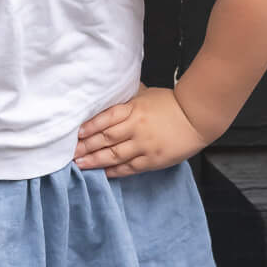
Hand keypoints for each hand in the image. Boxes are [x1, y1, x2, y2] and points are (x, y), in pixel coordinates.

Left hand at [74, 83, 206, 174]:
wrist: (197, 117)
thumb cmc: (171, 104)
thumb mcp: (145, 94)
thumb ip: (126, 100)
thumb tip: (108, 95)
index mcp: (133, 109)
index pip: (105, 118)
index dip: (88, 127)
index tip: (75, 134)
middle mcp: (136, 128)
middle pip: (105, 139)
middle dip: (85, 147)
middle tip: (69, 153)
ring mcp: (144, 145)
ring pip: (114, 155)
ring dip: (95, 161)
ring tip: (80, 164)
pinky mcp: (152, 160)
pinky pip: (129, 167)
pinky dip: (115, 171)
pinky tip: (103, 172)